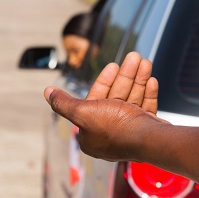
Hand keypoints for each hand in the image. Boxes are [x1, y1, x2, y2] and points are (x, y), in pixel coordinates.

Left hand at [44, 52, 164, 160]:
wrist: (151, 141)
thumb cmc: (116, 127)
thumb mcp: (82, 112)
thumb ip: (63, 103)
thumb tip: (47, 92)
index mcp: (91, 134)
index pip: (95, 100)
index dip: (104, 81)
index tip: (113, 65)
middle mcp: (109, 134)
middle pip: (116, 97)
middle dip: (126, 75)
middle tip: (134, 56)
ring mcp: (129, 133)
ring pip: (132, 100)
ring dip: (138, 79)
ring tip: (145, 61)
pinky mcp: (146, 131)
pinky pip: (145, 108)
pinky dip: (147, 93)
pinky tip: (151, 79)